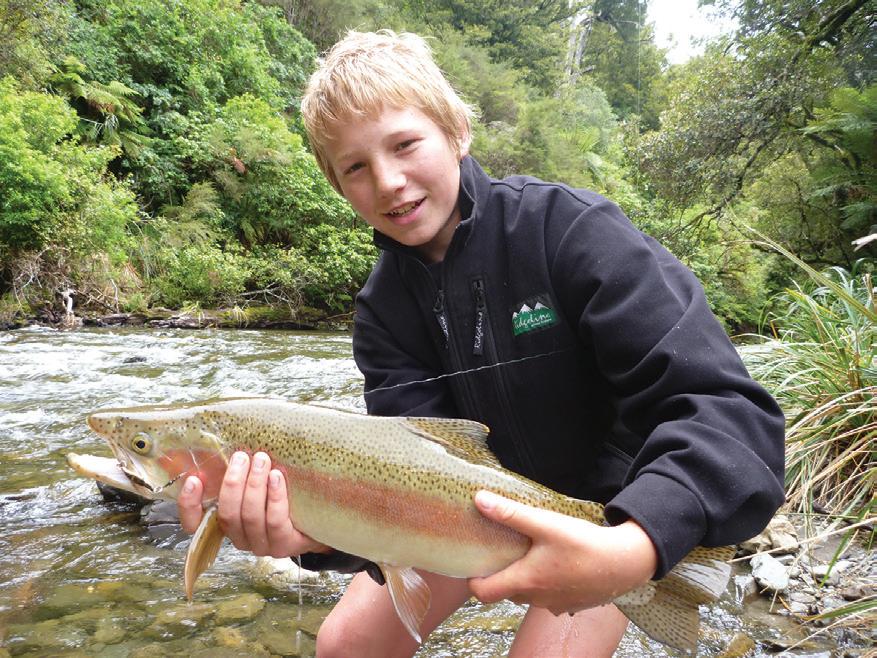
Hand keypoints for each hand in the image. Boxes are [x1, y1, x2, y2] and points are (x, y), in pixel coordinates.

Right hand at [177, 451, 328, 557]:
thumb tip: (231, 441)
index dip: (189, 505)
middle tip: (242, 457)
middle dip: (233, 483)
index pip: (196, 524)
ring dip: (254, 486)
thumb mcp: (259, 484)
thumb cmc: (284, 496)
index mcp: (227, 524)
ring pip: (250, 516)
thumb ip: (242, 472)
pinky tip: (277, 477)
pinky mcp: (285, 545)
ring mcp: (262, 545)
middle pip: (228, 514)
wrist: (319, 520)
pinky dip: (275, 497)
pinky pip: (275, 521)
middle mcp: (241, 538)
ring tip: (262, 460)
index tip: (193, 480)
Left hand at [467, 491, 657, 615]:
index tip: (475, 561)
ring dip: (524, 578)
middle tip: (501, 550)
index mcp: (525, 582)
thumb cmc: (585, 545)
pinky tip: (556, 563)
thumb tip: (479, 500)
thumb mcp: (546, 524)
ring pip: (528, 594)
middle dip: (500, 574)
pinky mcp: (572, 604)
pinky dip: (546, 583)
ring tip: (529, 553)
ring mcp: (555, 605)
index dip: (473, 579)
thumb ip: (511, 514)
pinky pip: (549, 597)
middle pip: (505, 592)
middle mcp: (537, 600)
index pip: (482, 593)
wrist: (626, 563)